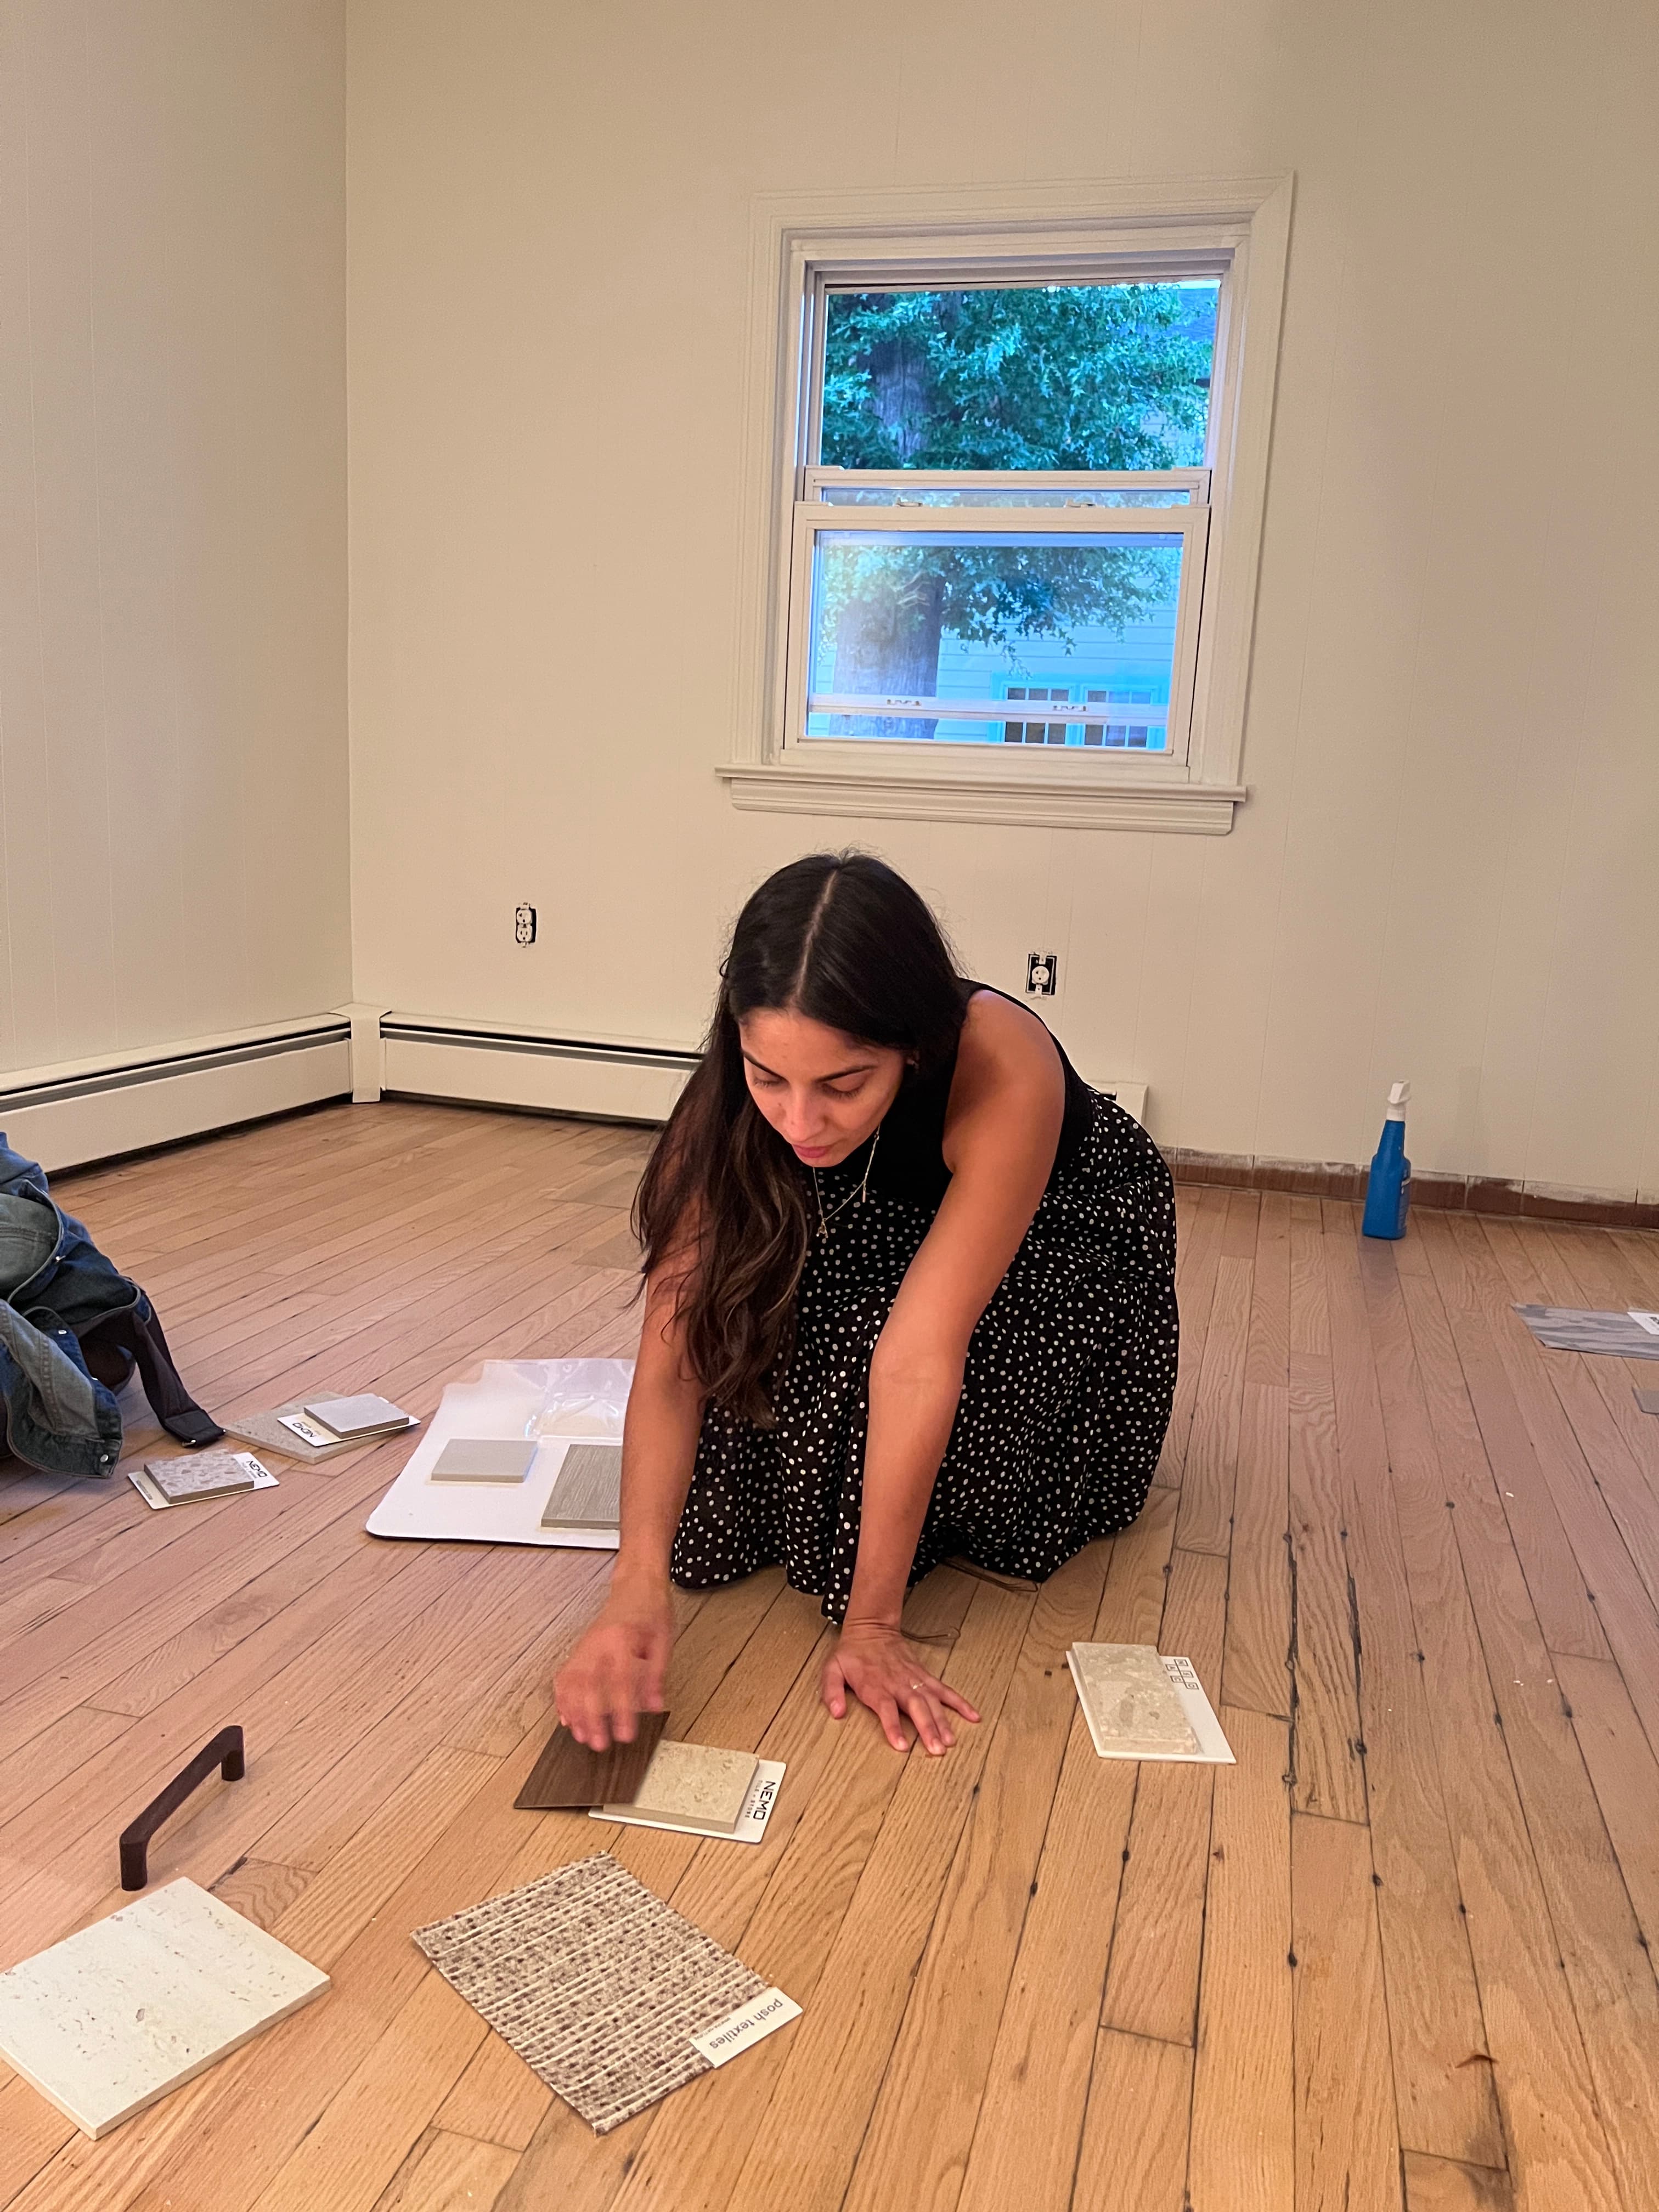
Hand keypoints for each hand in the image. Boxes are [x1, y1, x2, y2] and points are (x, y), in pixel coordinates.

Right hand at [554, 1580, 674, 1750]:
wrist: (636, 1587)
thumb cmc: (650, 1611)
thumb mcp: (664, 1641)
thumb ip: (657, 1675)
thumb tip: (655, 1705)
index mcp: (622, 1639)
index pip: (619, 1681)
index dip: (621, 1711)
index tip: (625, 1735)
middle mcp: (598, 1643)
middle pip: (588, 1685)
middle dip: (591, 1717)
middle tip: (599, 1743)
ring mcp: (585, 1647)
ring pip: (571, 1683)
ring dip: (574, 1712)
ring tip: (581, 1736)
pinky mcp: (579, 1650)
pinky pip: (564, 1676)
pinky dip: (562, 1698)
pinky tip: (566, 1716)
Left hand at [821, 1621, 979, 1753]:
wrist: (871, 1629)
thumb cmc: (853, 1653)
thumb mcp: (832, 1669)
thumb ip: (831, 1691)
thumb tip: (836, 1712)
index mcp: (875, 1685)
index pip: (886, 1708)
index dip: (893, 1727)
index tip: (901, 1745)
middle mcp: (897, 1683)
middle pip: (915, 1707)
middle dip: (927, 1728)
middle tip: (937, 1749)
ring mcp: (914, 1679)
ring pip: (932, 1701)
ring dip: (943, 1721)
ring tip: (951, 1740)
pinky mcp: (924, 1676)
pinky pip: (944, 1689)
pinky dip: (959, 1702)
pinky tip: (972, 1715)